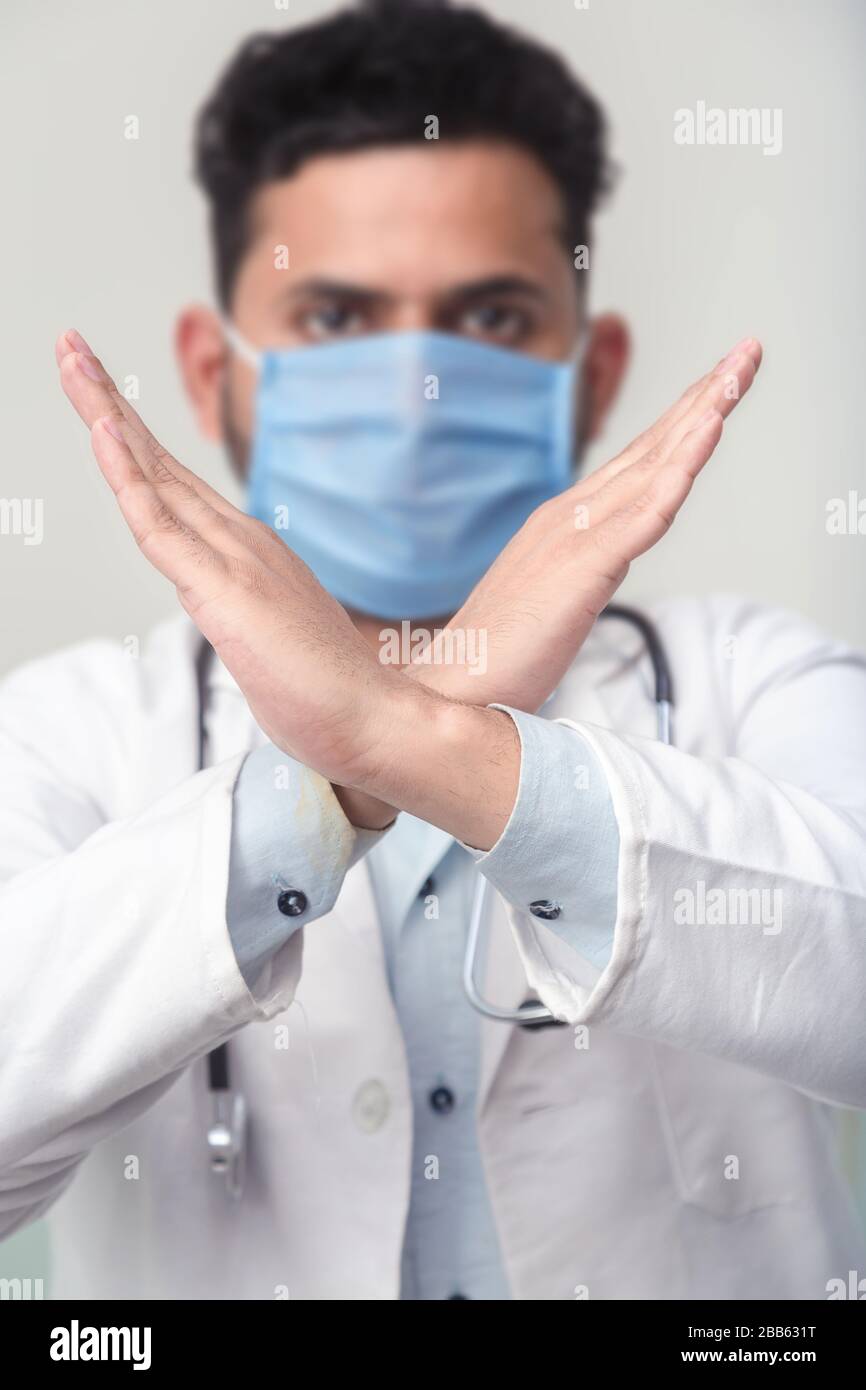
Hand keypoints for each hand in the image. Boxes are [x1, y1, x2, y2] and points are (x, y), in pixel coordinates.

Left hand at [56, 331, 413, 829]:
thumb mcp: (270, 640)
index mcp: (249, 550)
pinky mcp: (223, 589)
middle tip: (71, 346)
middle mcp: (240, 539)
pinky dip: (126, 474)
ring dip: (105, 413)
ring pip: (153, 475)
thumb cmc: (327, 693)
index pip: (175, 484)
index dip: (132, 438)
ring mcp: (233, 559)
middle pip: (159, 460)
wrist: (373, 719)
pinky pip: (159, 524)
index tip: (98, 396)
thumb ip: (244, 614)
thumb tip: (229, 613)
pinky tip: (102, 431)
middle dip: (108, 400)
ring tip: (72, 360)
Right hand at [407, 337, 761, 711]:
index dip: (683, 420)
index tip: (721, 384)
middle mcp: (569, 516)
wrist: (450, 690)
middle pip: (652, 447)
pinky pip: (644, 513)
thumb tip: (601, 568)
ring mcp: (574, 537)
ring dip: (702, 414)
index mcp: (563, 524)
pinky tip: (708, 433)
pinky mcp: (582, 568)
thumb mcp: (551, 604)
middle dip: (705, 396)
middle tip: (748, 351)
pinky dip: (680, 469)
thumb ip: (580, 574)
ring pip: (654, 466)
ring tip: (740, 372)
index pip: (638, 463)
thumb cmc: (496, 658)